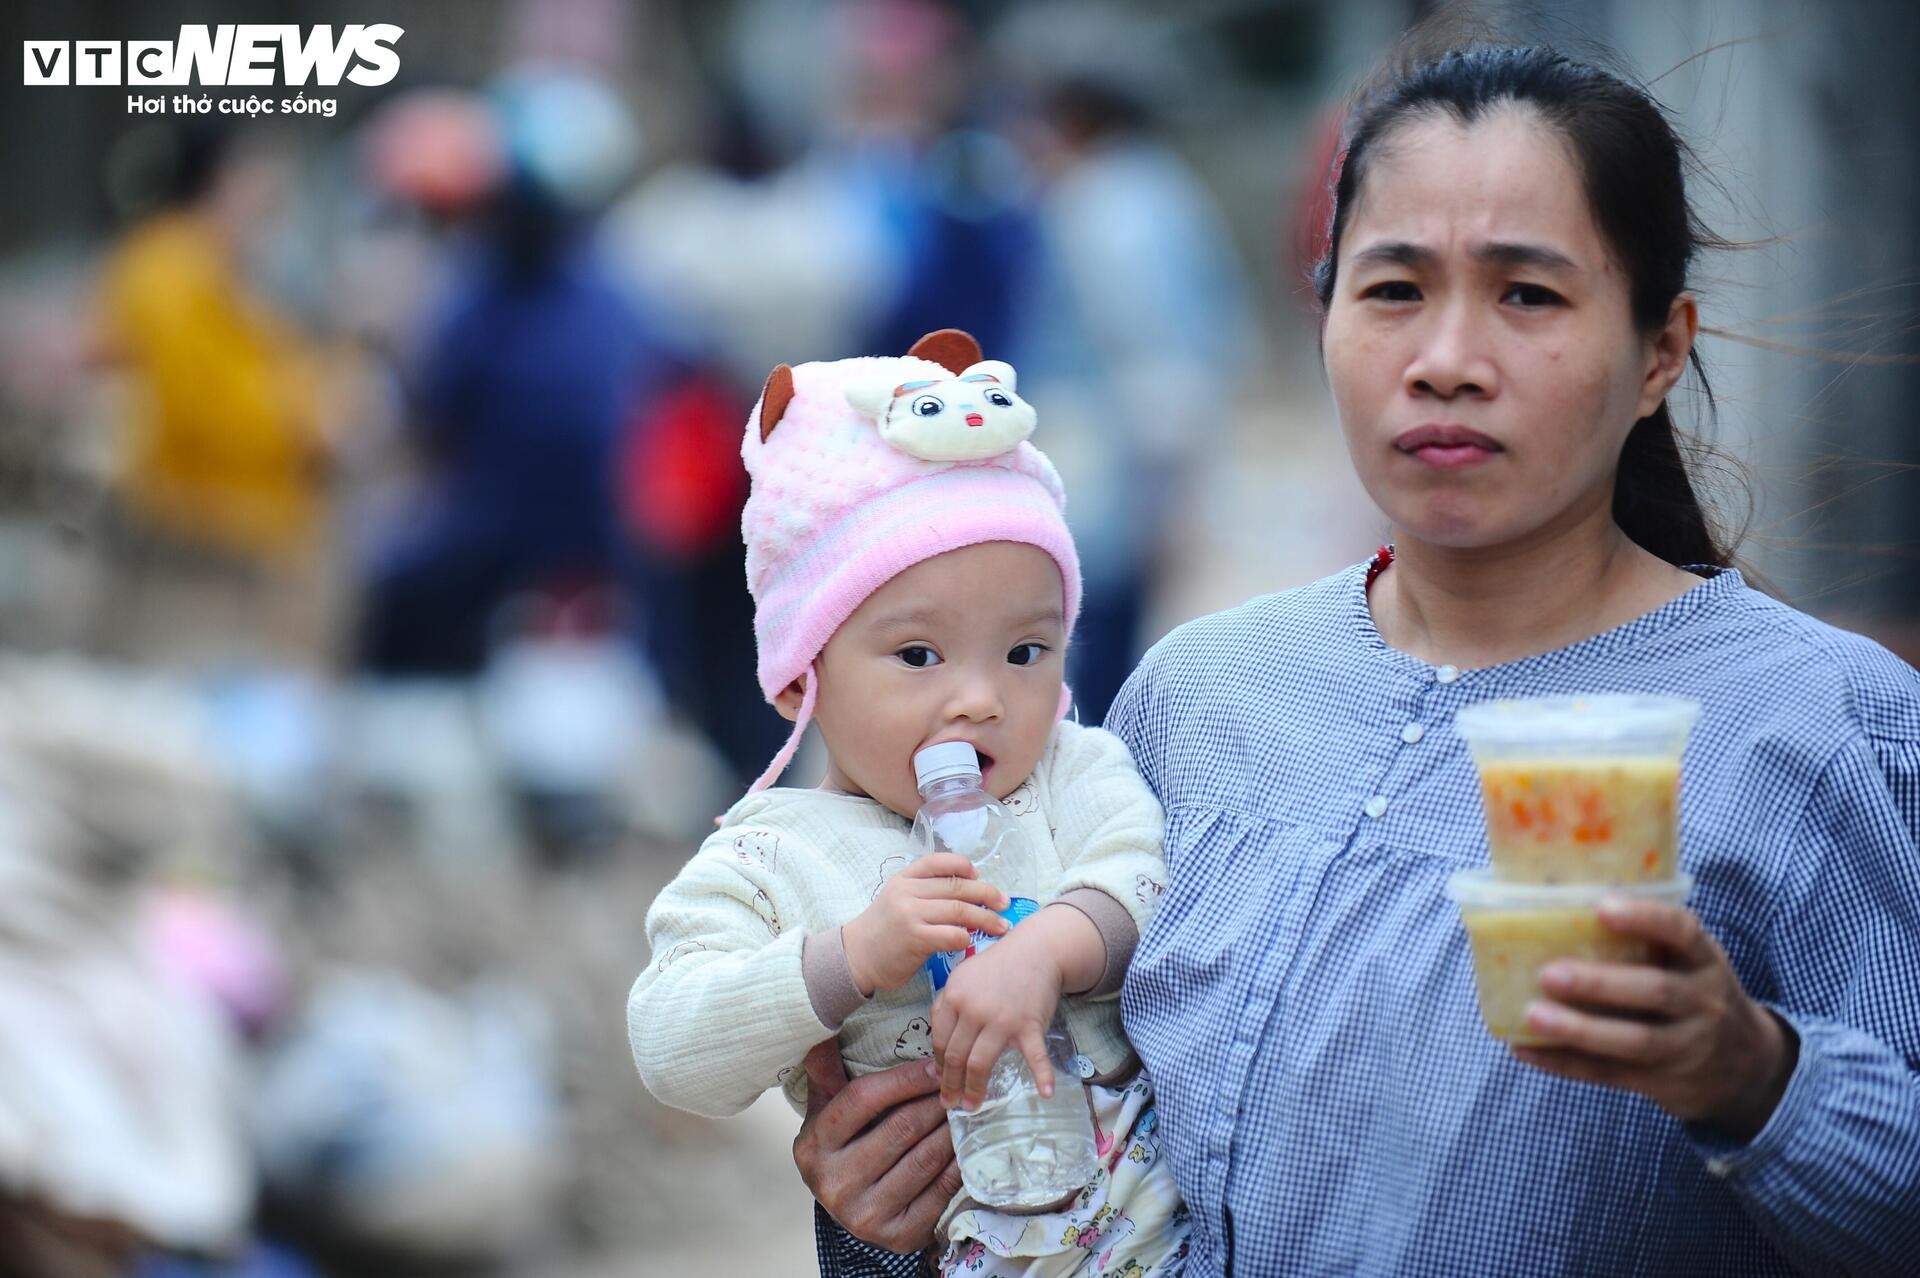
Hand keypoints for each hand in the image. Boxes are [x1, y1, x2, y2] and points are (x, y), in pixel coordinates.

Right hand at [791, 1041, 961, 1254]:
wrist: (850, 1209)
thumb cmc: (842, 1148)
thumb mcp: (826, 1111)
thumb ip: (826, 1072)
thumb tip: (819, 1029)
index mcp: (813, 1146)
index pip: (863, 1099)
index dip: (904, 1079)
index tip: (934, 1065)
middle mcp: (833, 1183)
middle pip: (899, 1128)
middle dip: (934, 1101)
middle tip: (959, 1084)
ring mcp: (864, 1215)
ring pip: (923, 1159)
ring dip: (950, 1129)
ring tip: (966, 1109)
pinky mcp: (896, 1235)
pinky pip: (939, 1191)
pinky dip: (957, 1164)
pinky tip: (967, 1145)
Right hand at [843, 853, 1009, 994]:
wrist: (855, 956)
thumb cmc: (883, 930)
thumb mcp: (897, 898)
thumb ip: (924, 891)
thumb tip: (968, 889)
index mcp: (904, 878)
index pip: (938, 861)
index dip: (963, 865)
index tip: (979, 875)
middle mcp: (907, 892)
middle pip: (957, 886)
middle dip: (986, 893)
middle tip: (1004, 903)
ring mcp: (910, 914)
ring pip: (959, 910)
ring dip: (985, 918)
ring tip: (1001, 926)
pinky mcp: (915, 939)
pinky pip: (951, 934)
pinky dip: (966, 937)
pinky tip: (972, 942)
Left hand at [931, 922, 1066, 1110]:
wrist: (1035, 949)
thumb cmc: (997, 967)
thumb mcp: (962, 978)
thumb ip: (946, 1007)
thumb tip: (937, 1050)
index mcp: (953, 997)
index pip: (940, 1040)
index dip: (939, 1065)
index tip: (940, 1080)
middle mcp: (973, 1010)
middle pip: (956, 1056)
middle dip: (951, 1085)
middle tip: (950, 1104)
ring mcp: (1002, 1019)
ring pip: (980, 1063)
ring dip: (975, 1089)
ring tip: (972, 1105)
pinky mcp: (1029, 1025)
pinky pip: (1035, 1055)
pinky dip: (1043, 1075)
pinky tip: (1046, 1093)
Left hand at [1510, 897, 1798, 1140]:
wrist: (1746, 1067)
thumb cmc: (1694, 993)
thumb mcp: (1691, 963)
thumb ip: (1648, 938)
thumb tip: (1559, 903)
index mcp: (1705, 961)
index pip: (1683, 932)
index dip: (1645, 919)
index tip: (1602, 908)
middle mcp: (1702, 1002)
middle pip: (1654, 992)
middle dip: (1599, 984)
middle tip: (1549, 973)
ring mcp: (1686, 1046)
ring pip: (1634, 1040)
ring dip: (1579, 1030)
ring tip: (1533, 1016)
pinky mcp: (1661, 1081)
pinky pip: (1610, 1073)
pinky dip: (1564, 1063)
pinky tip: (1527, 1050)